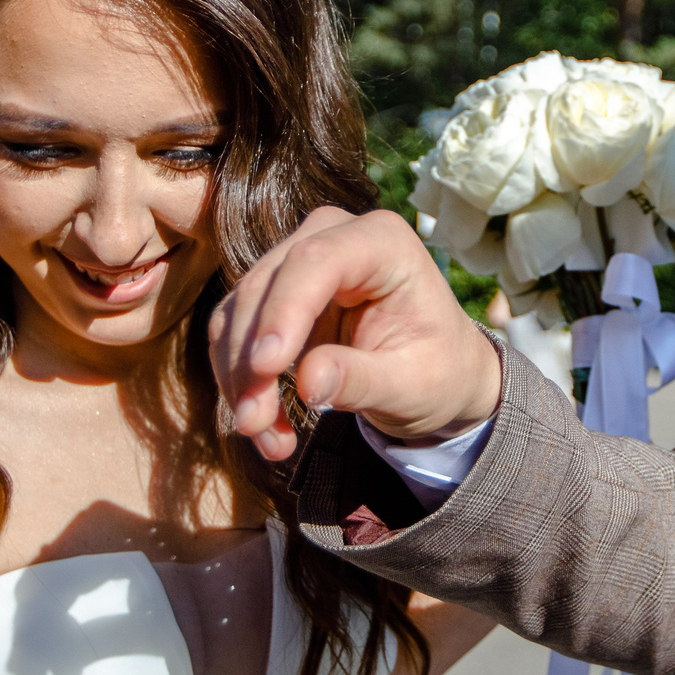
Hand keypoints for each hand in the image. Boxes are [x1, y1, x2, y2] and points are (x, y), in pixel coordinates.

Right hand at [210, 207, 503, 462]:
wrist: (439, 374)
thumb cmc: (439, 372)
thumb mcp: (413, 386)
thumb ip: (362, 380)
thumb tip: (307, 383)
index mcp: (383, 241)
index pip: (317, 261)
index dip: (284, 311)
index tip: (266, 368)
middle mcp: (332, 236)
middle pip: (267, 286)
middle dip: (251, 360)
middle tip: (254, 425)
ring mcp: (296, 261)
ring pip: (240, 313)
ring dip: (240, 379)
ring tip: (267, 438)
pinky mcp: (273, 295)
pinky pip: (235, 334)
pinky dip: (240, 381)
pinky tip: (266, 426)